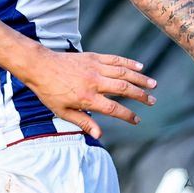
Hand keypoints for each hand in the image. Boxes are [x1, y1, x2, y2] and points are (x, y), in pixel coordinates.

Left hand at [19, 51, 156, 138]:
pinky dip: (129, 63)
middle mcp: (94, 82)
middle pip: (124, 89)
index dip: (127, 116)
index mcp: (87, 98)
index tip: (137, 120)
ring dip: (140, 79)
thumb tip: (99, 135)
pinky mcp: (93, 57)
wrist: (39, 66)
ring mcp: (95, 68)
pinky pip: (115, 59)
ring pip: (124, 73)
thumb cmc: (49, 92)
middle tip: (152, 101)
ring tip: (153, 85)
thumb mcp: (62, 111)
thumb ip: (83, 121)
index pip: (113, 109)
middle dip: (141, 96)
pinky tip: (140, 67)